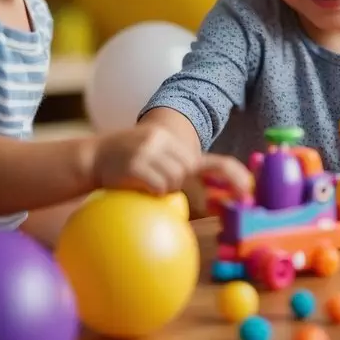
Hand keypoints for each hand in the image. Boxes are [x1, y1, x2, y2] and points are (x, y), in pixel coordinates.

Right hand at [93, 126, 251, 196]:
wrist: (90, 157)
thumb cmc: (128, 166)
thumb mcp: (156, 159)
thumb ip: (180, 172)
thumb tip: (211, 201)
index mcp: (172, 139)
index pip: (213, 161)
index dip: (234, 177)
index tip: (248, 193)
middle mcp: (163, 139)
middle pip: (190, 173)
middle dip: (177, 183)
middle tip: (155, 181)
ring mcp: (149, 149)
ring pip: (175, 180)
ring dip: (162, 187)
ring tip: (142, 180)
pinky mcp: (136, 163)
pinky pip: (158, 186)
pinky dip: (151, 191)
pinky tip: (136, 184)